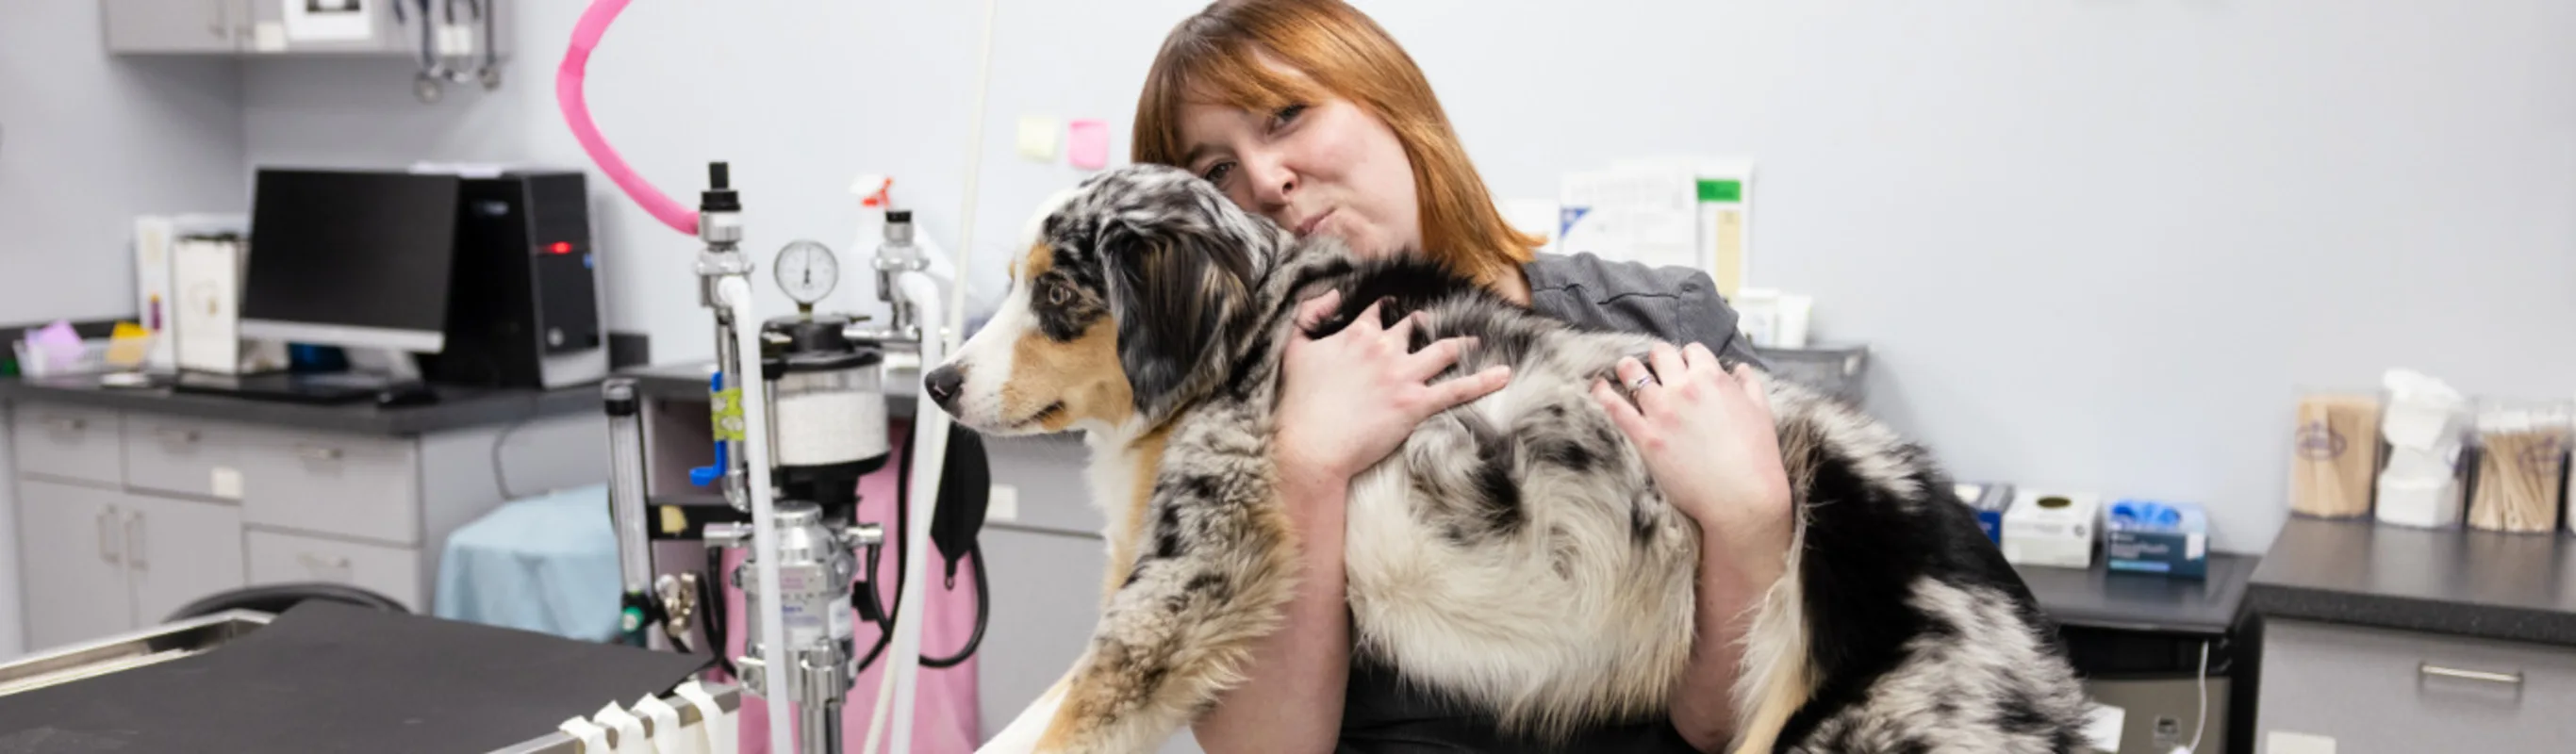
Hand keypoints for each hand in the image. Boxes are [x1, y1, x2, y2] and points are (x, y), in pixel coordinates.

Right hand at [1275, 289, 1512, 487]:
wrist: (1313, 444)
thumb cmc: (1300, 402)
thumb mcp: (1295, 348)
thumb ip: (1310, 313)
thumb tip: (1331, 293)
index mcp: (1358, 335)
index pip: (1377, 313)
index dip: (1385, 310)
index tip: (1391, 309)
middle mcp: (1386, 349)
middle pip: (1413, 327)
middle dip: (1424, 323)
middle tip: (1432, 324)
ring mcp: (1405, 375)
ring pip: (1443, 350)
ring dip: (1460, 344)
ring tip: (1474, 341)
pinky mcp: (1417, 404)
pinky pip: (1458, 389)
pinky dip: (1483, 381)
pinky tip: (1503, 374)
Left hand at [1591, 343, 1792, 557]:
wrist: (1742, 497)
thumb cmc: (1756, 458)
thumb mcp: (1761, 413)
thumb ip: (1749, 385)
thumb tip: (1741, 369)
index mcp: (1713, 379)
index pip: (1692, 351)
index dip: (1687, 358)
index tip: (1684, 367)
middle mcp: (1684, 388)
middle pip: (1659, 355)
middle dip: (1657, 359)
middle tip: (1654, 369)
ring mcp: (1662, 411)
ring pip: (1632, 372)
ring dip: (1628, 369)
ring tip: (1623, 371)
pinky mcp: (1645, 437)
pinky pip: (1615, 407)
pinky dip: (1603, 393)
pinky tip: (1598, 387)